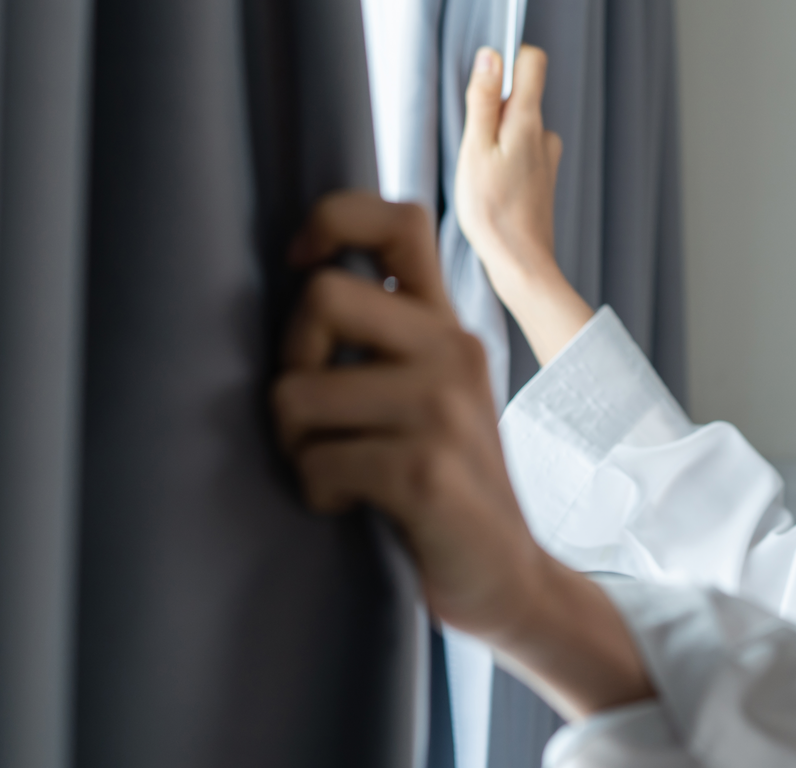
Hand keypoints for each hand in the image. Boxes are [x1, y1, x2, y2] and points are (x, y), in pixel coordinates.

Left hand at [272, 191, 649, 717]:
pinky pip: (318, 463)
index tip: (298, 267)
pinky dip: (316, 492)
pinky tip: (350, 505)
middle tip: (310, 413)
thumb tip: (296, 283)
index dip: (331, 221)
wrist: (507, 577)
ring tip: (333, 471)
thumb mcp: (429, 392)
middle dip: (288, 361)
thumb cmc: (442, 482)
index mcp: (446, 324)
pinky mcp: (426, 470)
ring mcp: (443, 408)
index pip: (399, 218)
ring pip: (297, 393)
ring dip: (294, 445)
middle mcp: (451, 349)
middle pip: (320, 295)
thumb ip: (386, 338)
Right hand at [455, 45, 562, 288]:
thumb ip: (483, 100)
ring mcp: (546, 157)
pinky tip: (490, 186)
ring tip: (479, 172)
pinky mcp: (542, 178)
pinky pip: (519, 152)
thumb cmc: (492, 210)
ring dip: (495, 139)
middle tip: (472, 145)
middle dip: (491, 109)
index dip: (507, 60)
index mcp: (529, 120)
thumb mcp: (475, 149)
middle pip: (519, 95)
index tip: (483, 82)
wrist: (520, 262)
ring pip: (517, 127)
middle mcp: (545, 134)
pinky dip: (503, 160)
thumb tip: (491, 55)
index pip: (533, 61)